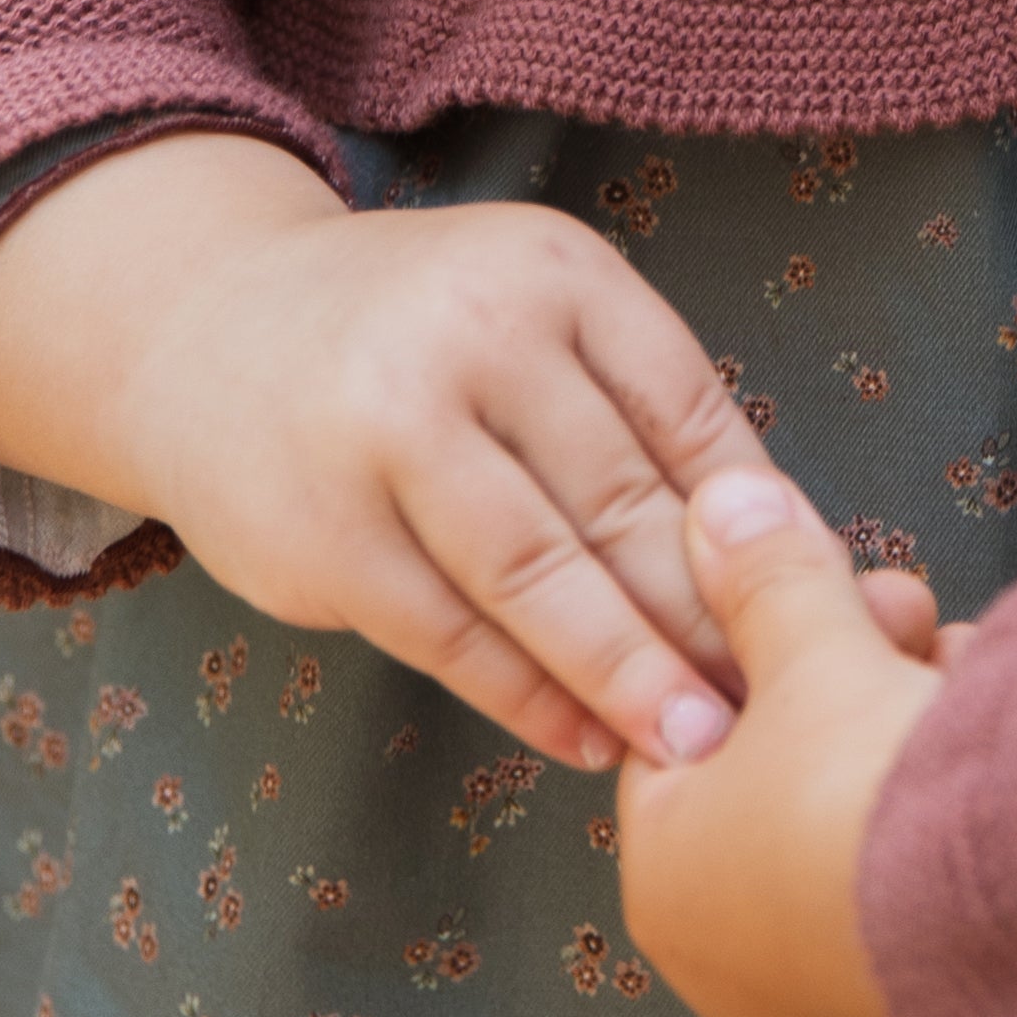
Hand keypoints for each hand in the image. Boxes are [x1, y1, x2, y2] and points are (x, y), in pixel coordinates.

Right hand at [0, 131, 772, 775]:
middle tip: (772, 702)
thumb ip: (633, 405)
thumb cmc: (415, 334)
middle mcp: (473, 338)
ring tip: (695, 743)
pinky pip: (450, 635)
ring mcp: (387, 435)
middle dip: (706, 617)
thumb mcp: (529, 310)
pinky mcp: (324, 535)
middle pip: (620, 500)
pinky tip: (584, 739)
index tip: (810, 608)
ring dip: (626, 674)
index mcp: (553, 274)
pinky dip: (527, 697)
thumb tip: (771, 543)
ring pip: (538, 578)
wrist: (205, 328)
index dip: (753, 526)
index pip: (687, 411)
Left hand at [615, 452, 951, 1016]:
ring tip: (970, 690)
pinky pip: (921, 904)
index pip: (693, 726)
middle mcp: (727, 964)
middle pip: (787, 777)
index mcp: (666, 873)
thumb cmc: (867, 796)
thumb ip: (767, 575)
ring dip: (914, 748)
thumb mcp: (815, 654)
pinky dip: (954, 836)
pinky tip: (1003, 773)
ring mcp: (825, 1012)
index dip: (766, 638)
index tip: (836, 593)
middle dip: (854, 682)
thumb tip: (717, 503)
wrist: (1005, 937)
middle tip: (914, 626)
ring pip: (861, 838)